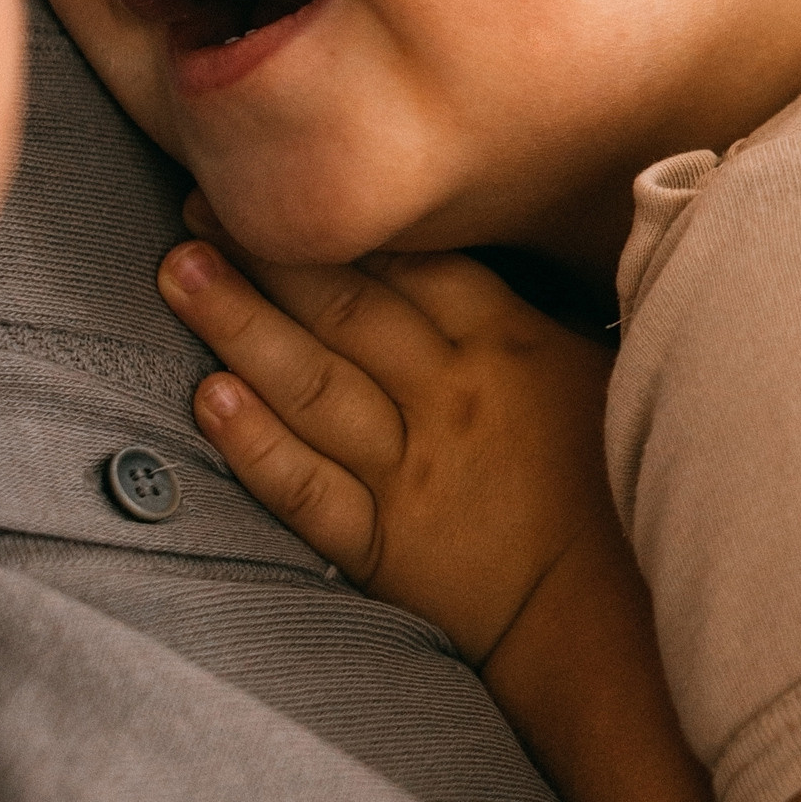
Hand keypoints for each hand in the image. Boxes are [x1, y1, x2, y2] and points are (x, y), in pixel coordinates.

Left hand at [155, 211, 622, 667]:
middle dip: (269, 253)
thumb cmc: (621, 491)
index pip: (409, 264)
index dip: (341, 222)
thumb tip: (494, 253)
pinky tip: (207, 397)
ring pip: (313, 383)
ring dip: (240, 324)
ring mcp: (413, 472)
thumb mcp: (603, 380)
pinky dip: (256, 443)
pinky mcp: (386, 545)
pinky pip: (309, 488)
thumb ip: (537, 319)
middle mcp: (453, 396)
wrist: (618, 620)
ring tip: (179, 272)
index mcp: (511, 345)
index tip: (282, 181)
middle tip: (201, 205)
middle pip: (346, 307)